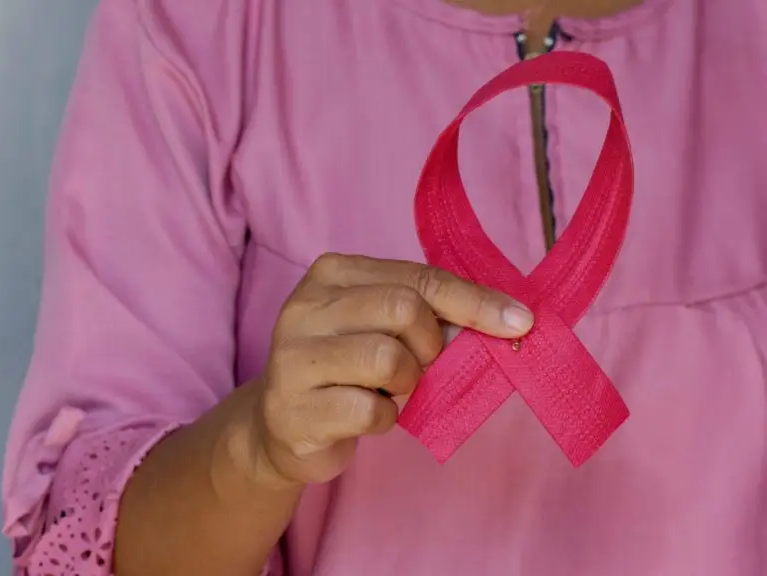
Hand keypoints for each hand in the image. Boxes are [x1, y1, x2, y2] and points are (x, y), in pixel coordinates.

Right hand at [250, 253, 532, 486]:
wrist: (281, 426)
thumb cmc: (345, 370)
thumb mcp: (381, 327)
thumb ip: (429, 315)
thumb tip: (505, 322)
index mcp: (331, 274)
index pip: (418, 278)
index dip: (475, 301)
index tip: (520, 322)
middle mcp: (304, 307)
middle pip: (404, 309)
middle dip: (431, 346)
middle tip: (423, 367)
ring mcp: (292, 358)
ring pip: (387, 358)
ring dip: (407, 383)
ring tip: (388, 390)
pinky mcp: (293, 410)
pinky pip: (369, 411)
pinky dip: (385, 419)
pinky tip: (367, 416)